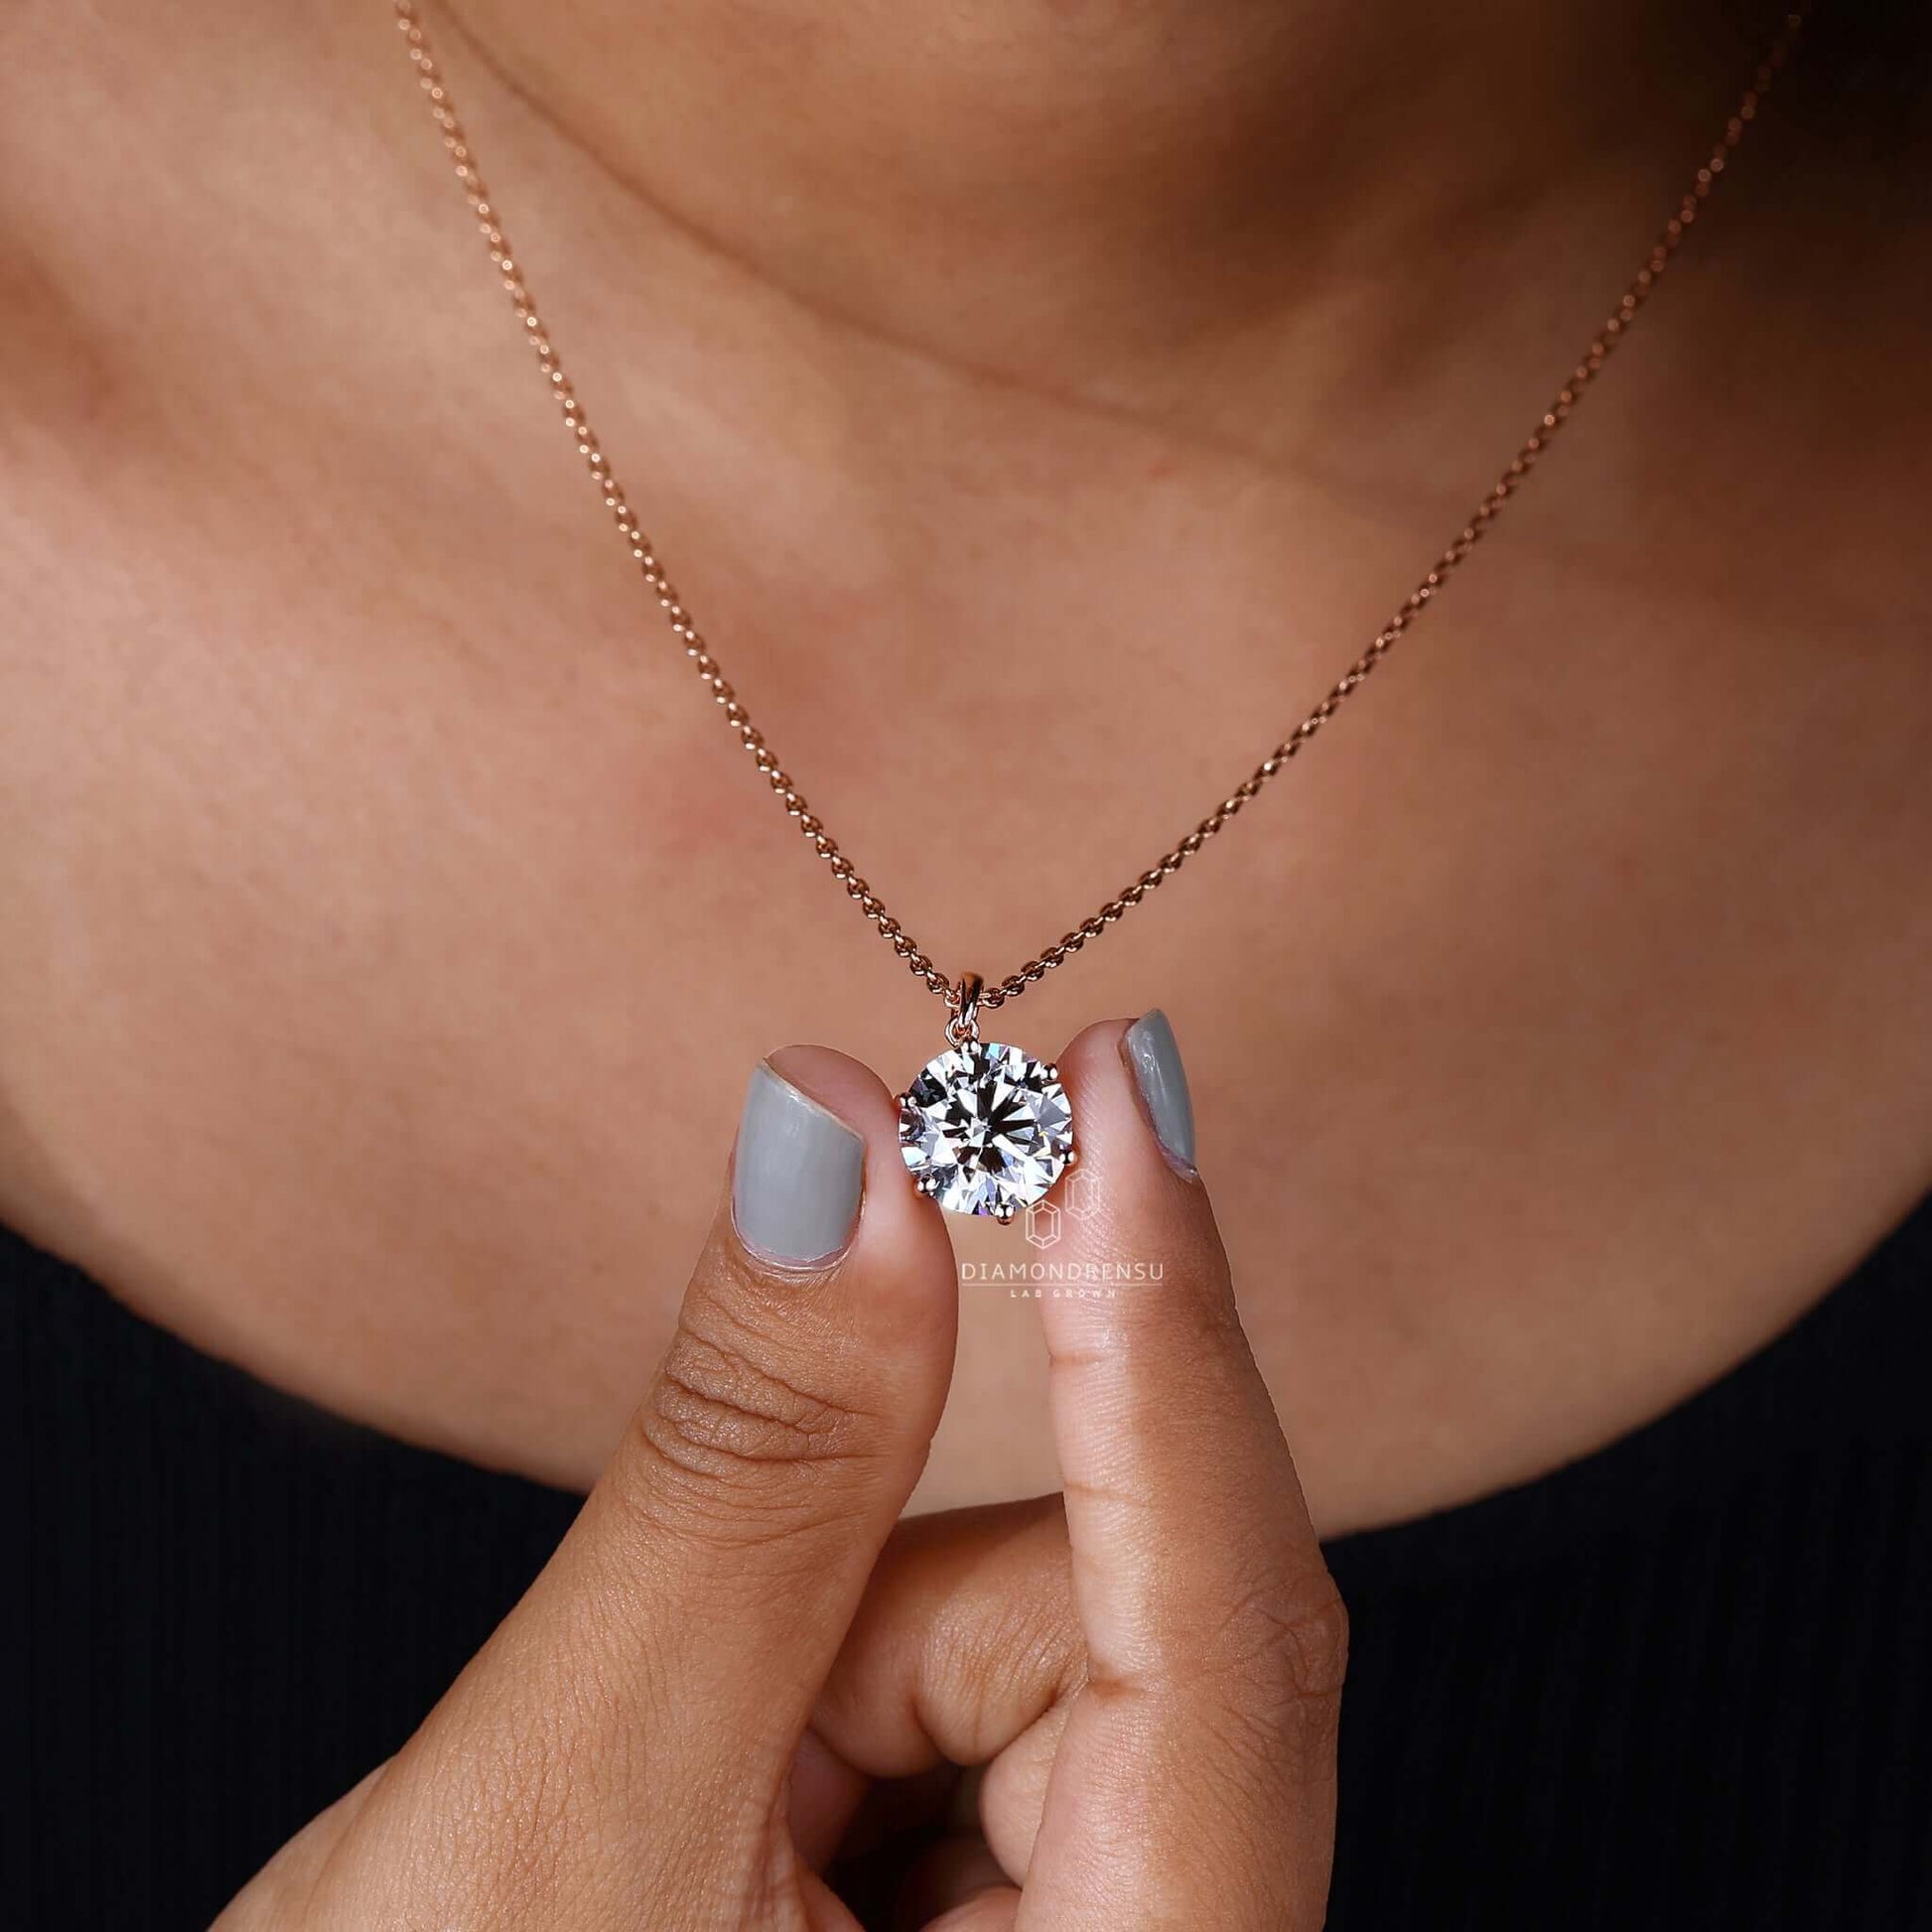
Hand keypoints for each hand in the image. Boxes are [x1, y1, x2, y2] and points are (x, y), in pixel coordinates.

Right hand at [219, 1015, 1344, 1928]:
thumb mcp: (568, 1797)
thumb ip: (740, 1466)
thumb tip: (844, 1131)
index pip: (1224, 1654)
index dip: (1165, 1346)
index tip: (1106, 1092)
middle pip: (1124, 1644)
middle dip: (895, 1581)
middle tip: (706, 1651)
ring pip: (1040, 1652)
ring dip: (842, 1651)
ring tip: (664, 1806)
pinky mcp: (1019, 1907)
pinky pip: (982, 1698)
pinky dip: (845, 1678)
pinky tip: (723, 1799)